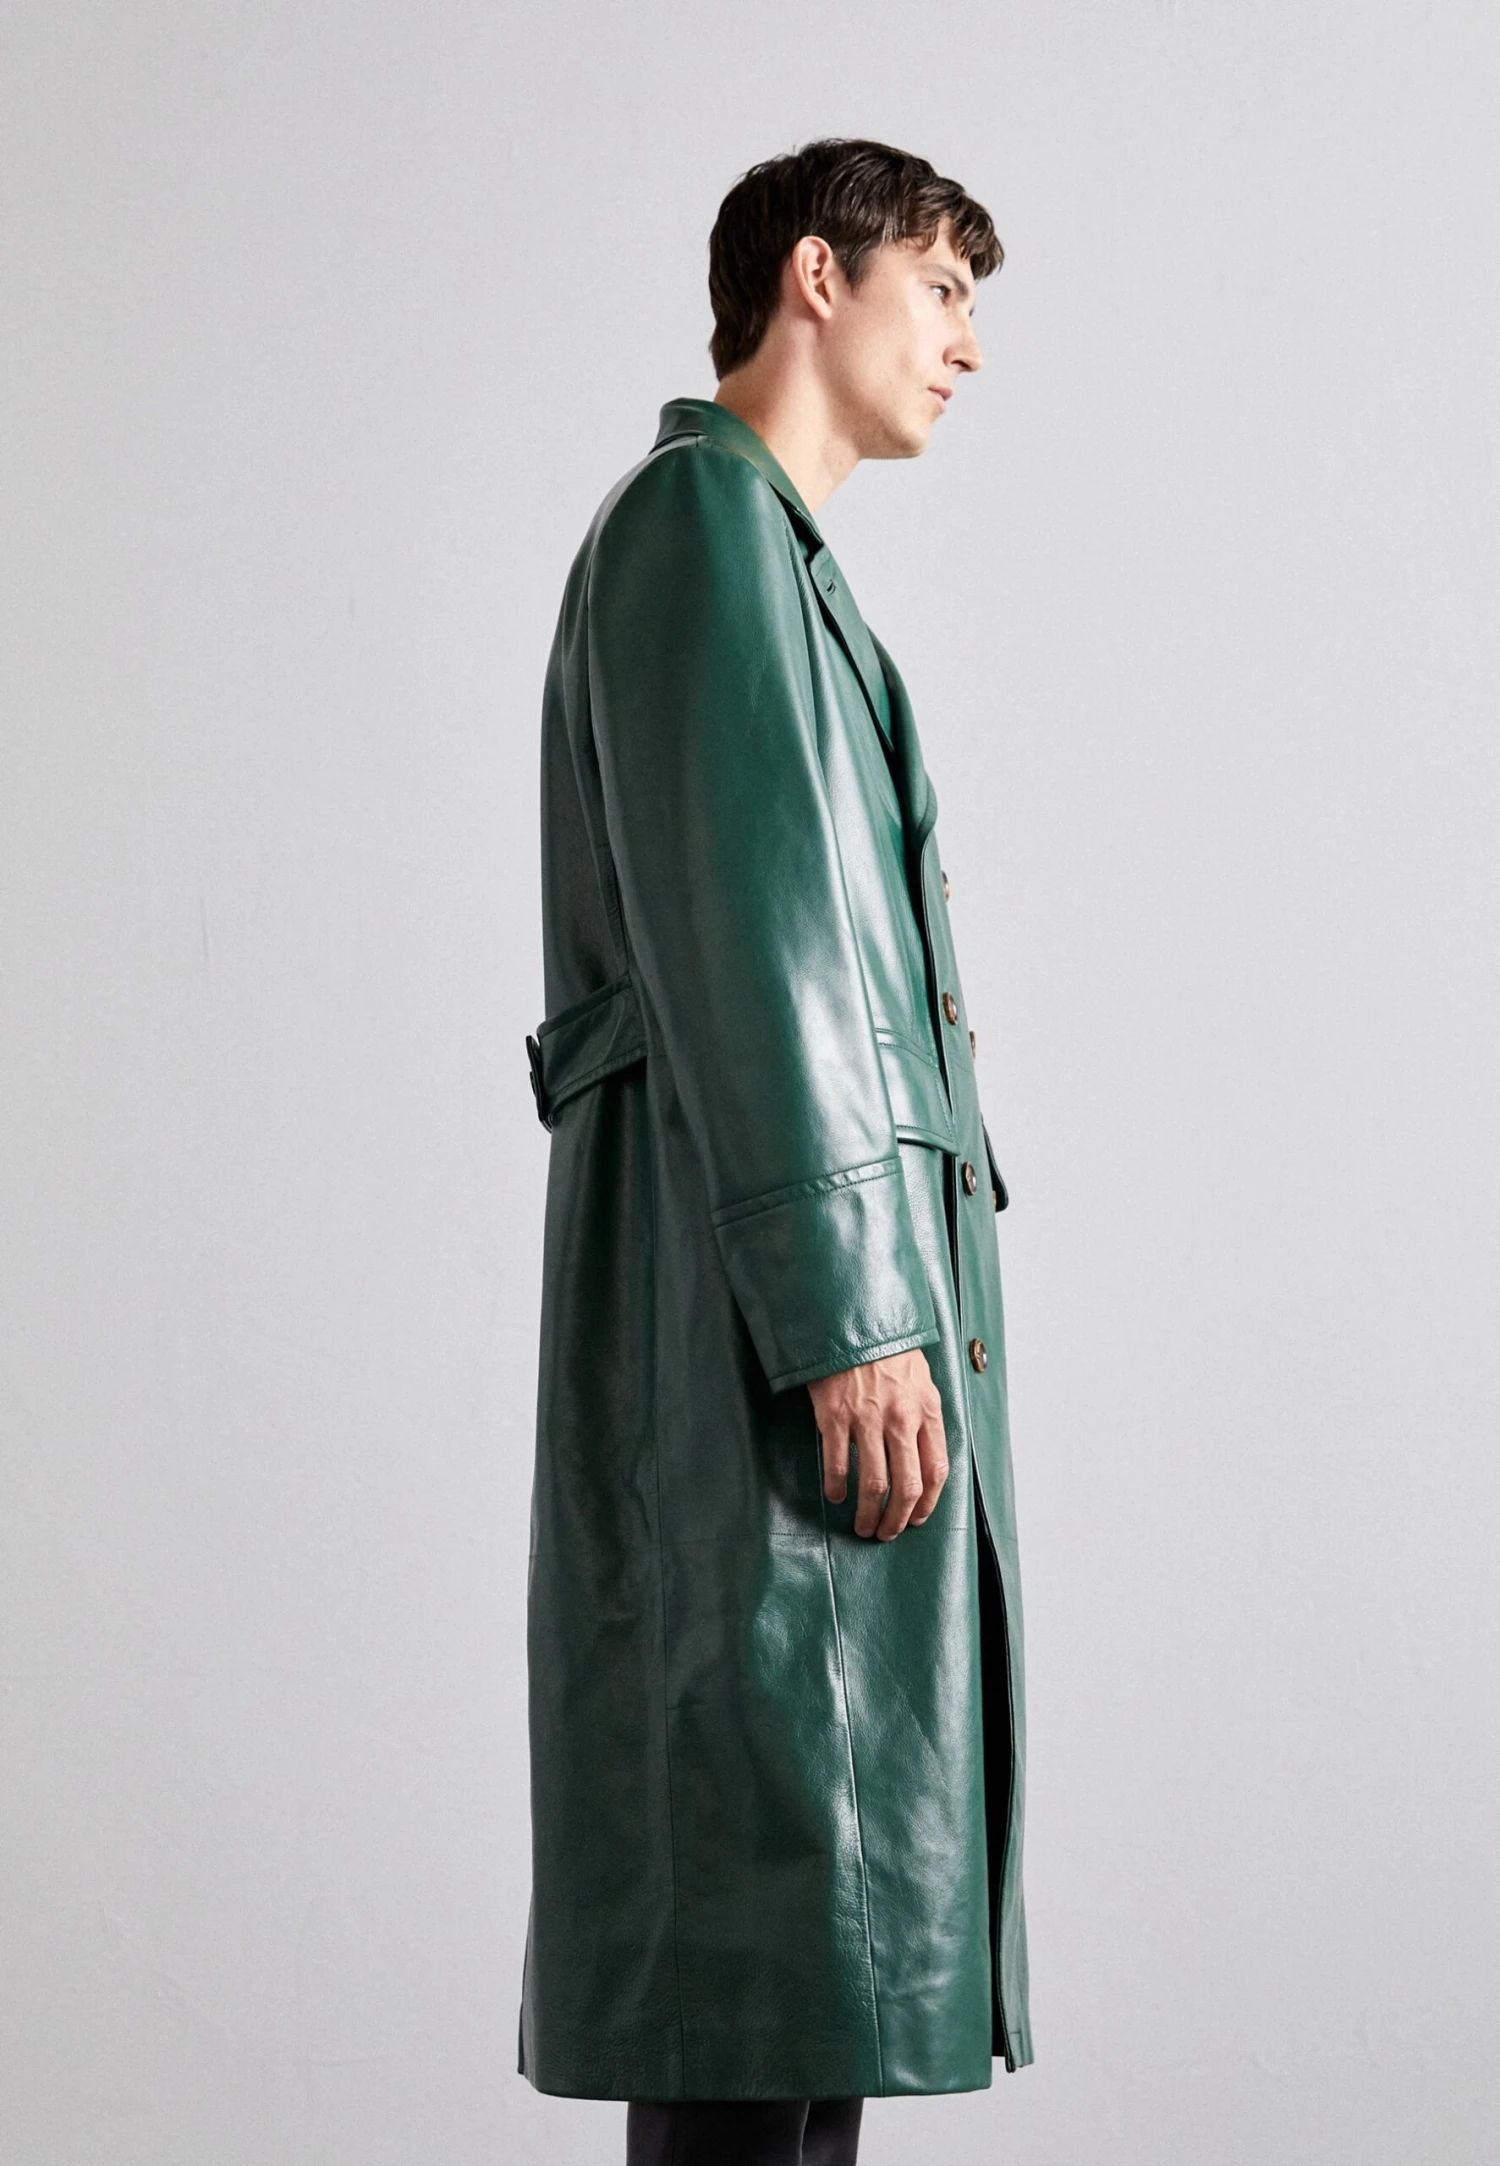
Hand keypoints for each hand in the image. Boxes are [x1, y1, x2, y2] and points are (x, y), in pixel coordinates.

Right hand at [807, 1349, 949, 1539]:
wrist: (849, 1321)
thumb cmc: (885, 1349)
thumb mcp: (921, 1377)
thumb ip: (926, 1414)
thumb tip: (927, 1451)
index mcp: (926, 1410)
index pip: (937, 1470)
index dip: (928, 1503)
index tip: (917, 1517)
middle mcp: (900, 1419)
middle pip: (907, 1486)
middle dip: (898, 1519)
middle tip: (887, 1533)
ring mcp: (867, 1420)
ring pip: (874, 1484)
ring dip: (869, 1513)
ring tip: (863, 1526)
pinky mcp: (835, 1418)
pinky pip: (838, 1466)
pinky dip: (837, 1488)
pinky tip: (835, 1496)